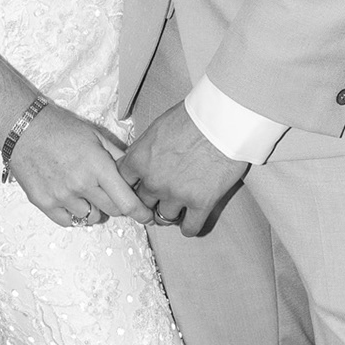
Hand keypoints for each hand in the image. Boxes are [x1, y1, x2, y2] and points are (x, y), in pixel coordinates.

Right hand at [6, 102, 151, 230]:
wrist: (23, 128)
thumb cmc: (61, 128)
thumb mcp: (96, 136)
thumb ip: (118, 156)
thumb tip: (137, 173)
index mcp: (98, 166)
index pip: (126, 202)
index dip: (140, 213)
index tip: (146, 217)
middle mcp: (81, 185)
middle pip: (111, 211)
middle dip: (118, 205)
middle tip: (113, 195)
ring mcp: (61, 196)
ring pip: (90, 217)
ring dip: (94, 209)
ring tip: (86, 192)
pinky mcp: (43, 203)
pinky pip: (68, 222)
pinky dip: (75, 215)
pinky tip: (73, 200)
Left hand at [118, 103, 247, 235]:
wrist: (222, 120)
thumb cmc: (192, 116)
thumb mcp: (157, 127)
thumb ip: (145, 149)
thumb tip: (142, 159)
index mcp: (139, 160)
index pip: (122, 183)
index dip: (130, 186)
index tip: (137, 187)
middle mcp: (153, 181)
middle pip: (141, 203)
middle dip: (149, 201)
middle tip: (159, 199)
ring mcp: (176, 195)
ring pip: (163, 217)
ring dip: (169, 214)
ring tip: (177, 209)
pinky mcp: (201, 203)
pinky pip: (189, 228)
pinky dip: (189, 227)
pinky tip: (191, 221)